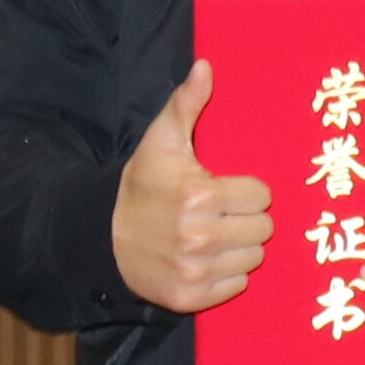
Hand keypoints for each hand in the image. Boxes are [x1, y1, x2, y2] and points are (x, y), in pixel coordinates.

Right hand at [110, 61, 269, 314]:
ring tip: (213, 235)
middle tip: (221, 213)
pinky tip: (205, 259)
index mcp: (199, 196)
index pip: (261, 196)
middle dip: (246, 218)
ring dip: (239, 247)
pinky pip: (237, 286)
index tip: (223, 189)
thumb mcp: (161, 141)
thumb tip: (205, 66)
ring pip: (253, 258)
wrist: (100, 236)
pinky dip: (225, 275)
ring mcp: (195, 271)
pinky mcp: (190, 298)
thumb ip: (186, 104)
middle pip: (263, 229)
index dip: (246, 190)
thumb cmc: (140, 185)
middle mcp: (199, 237)